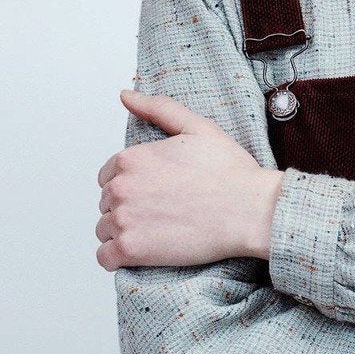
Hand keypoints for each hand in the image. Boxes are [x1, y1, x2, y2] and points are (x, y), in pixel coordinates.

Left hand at [95, 90, 282, 270]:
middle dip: (129, 207)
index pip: (109, 176)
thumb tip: (126, 96)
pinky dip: (117, 258)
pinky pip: (105, 258)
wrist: (249, 210)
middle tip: (162, 212)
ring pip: (104, 230)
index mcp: (131, 158)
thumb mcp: (197, 127)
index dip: (132, 184)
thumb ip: (158, 109)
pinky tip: (142, 252)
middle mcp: (120, 187)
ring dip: (123, 232)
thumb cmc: (230, 171)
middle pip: (107, 203)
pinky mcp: (130, 250)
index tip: (155, 192)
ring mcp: (123, 220)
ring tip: (157, 232)